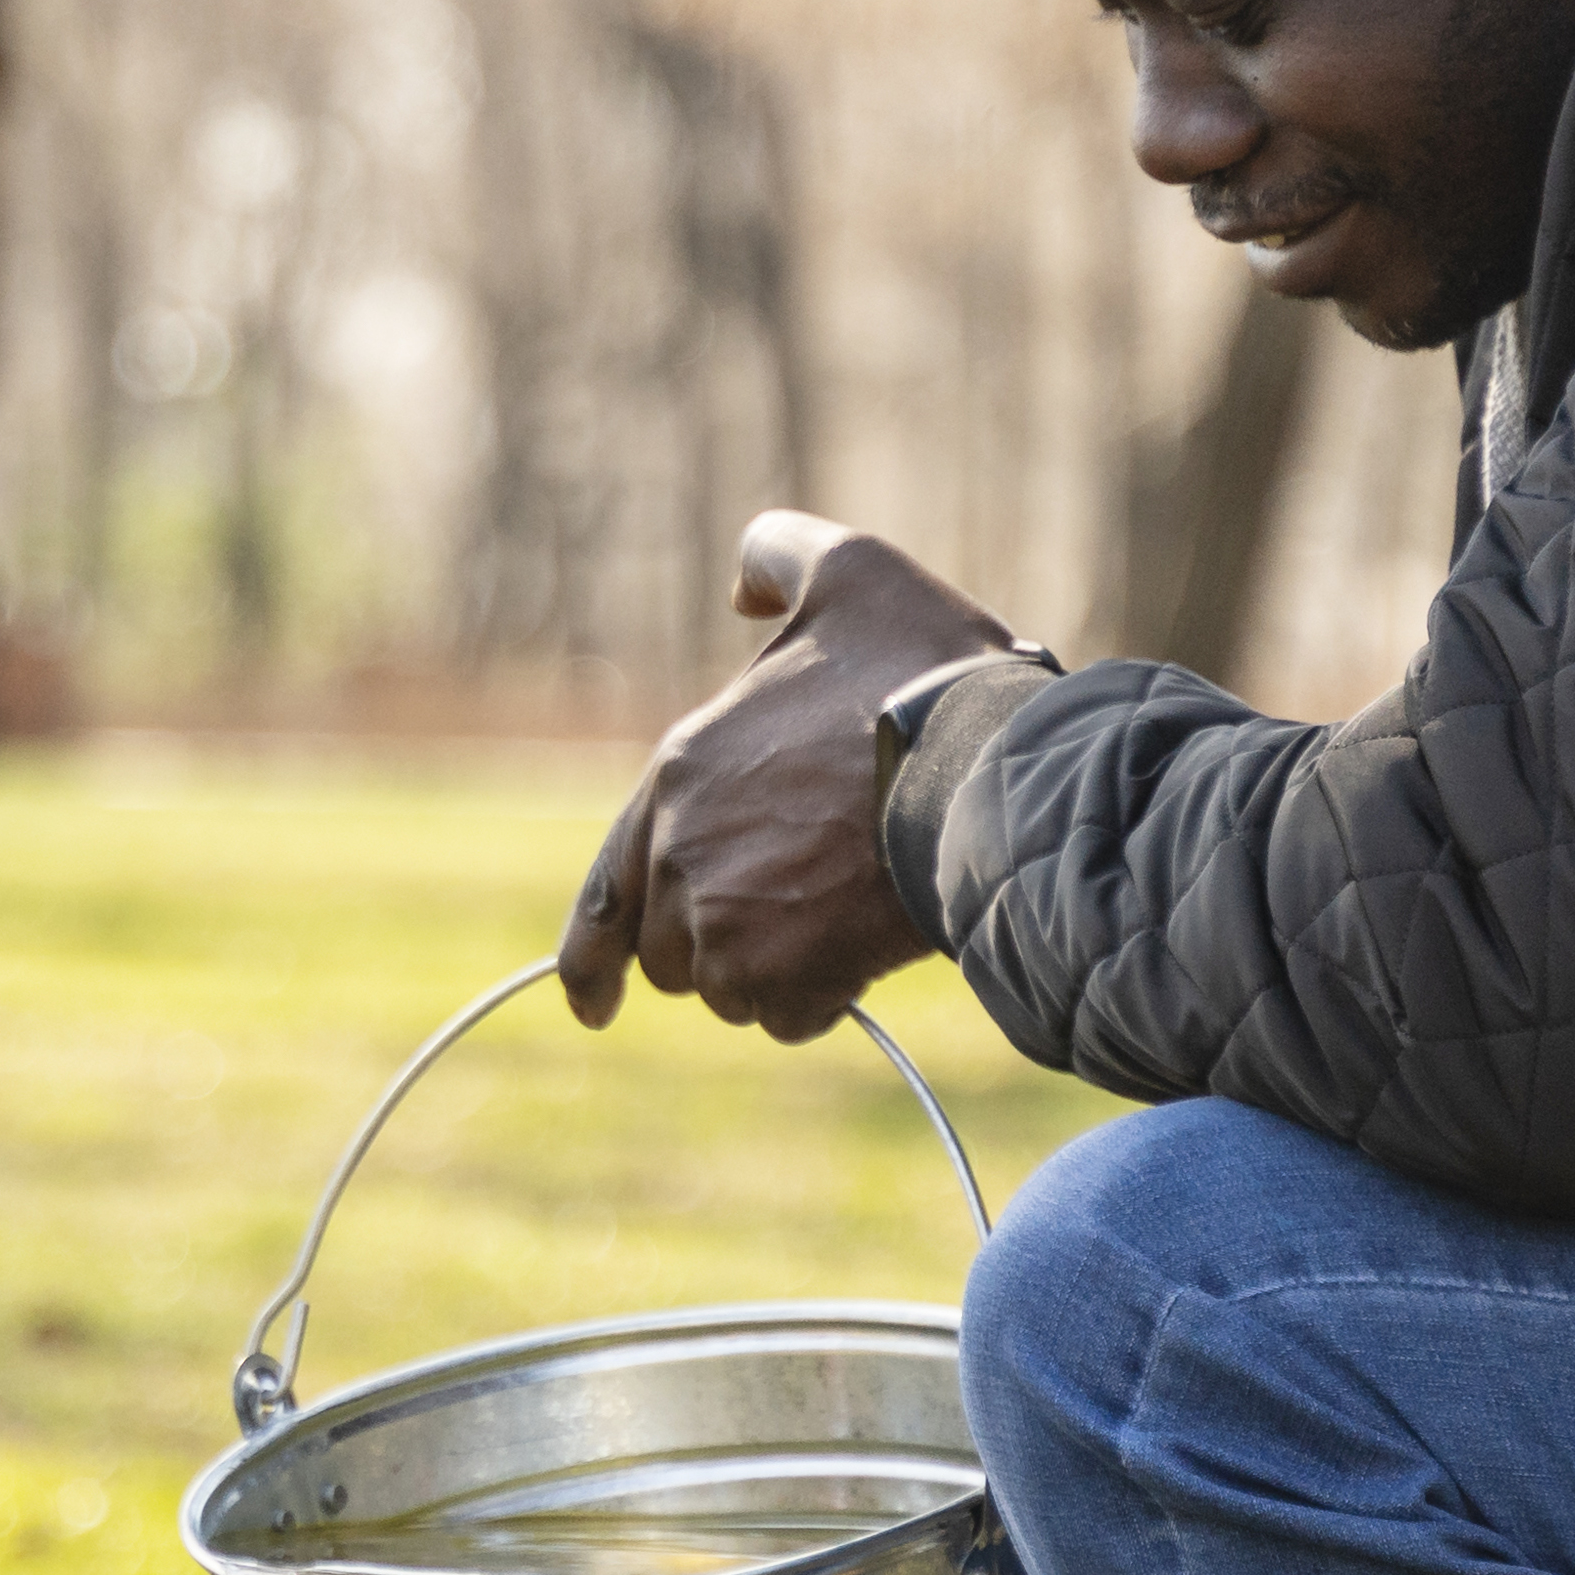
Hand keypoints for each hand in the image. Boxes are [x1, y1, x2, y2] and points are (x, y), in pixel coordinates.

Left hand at [560, 508, 1029, 1038]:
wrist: (987, 768)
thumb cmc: (924, 673)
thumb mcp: (848, 572)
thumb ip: (781, 558)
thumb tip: (741, 589)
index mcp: (679, 769)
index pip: (606, 887)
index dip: (590, 957)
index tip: (588, 1005)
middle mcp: (680, 851)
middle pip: (670, 948)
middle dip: (723, 944)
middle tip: (799, 910)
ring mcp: (723, 921)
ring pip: (730, 989)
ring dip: (776, 973)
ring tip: (842, 917)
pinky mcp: (780, 975)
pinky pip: (789, 1017)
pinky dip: (823, 1000)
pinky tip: (865, 949)